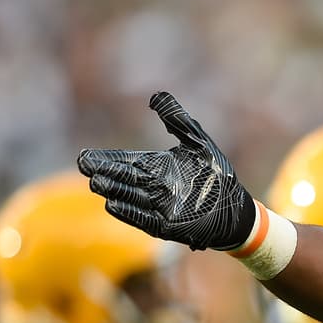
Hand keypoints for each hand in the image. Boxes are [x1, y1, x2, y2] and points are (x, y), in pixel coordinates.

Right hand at [77, 91, 255, 250]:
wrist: (237, 208)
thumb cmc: (218, 175)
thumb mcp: (199, 144)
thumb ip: (178, 121)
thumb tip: (156, 96)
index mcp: (156, 168)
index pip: (126, 162)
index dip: (106, 159)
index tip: (86, 156)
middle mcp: (153, 187)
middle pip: (123, 178)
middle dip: (104, 172)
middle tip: (84, 165)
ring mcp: (158, 207)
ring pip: (130, 197)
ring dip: (114, 190)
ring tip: (96, 182)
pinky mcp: (167, 225)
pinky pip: (144, 219)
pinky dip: (129, 212)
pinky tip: (112, 204)